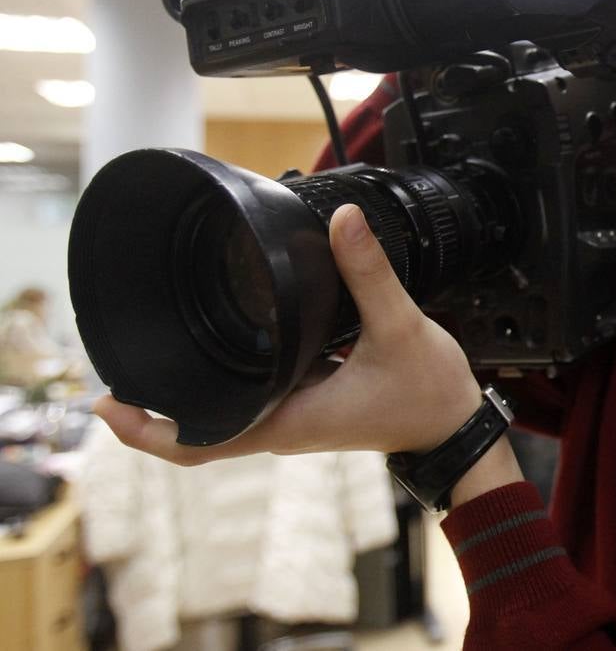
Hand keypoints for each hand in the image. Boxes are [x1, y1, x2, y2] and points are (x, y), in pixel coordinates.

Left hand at [95, 204, 487, 464]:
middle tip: (116, 363)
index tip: (109, 403)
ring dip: (190, 390)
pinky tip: (230, 341)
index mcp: (290, 418)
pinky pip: (255, 397)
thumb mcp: (399, 328)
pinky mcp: (310, 404)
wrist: (457, 427)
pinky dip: (232, 377)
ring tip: (159, 345)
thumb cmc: (429, 394)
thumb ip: (368, 273)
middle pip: (199, 428)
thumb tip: (342, 221)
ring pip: (226, 410)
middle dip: (154, 404)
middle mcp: (283, 424)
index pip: (198, 443)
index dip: (147, 429)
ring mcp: (295, 417)